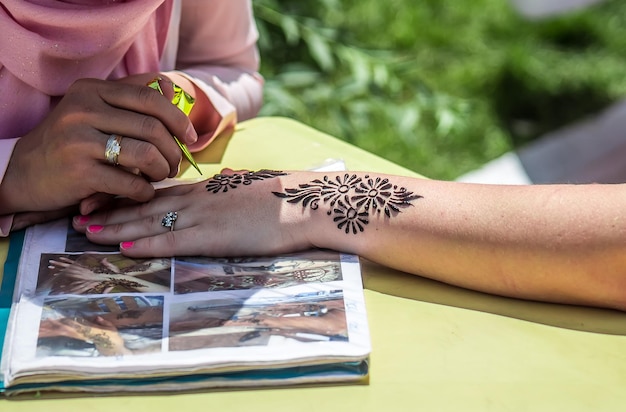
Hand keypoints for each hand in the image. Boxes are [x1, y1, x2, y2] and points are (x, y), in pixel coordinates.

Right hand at [0, 76, 197, 216]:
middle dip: (174, 151)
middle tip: (175, 164)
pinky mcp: (79, 173)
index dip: (178, 118)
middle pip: (153, 128)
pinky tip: (143, 193)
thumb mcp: (94, 111)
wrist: (24, 172)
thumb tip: (170, 86)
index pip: (149, 97)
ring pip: (146, 154)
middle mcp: (84, 111)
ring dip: (163, 170)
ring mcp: (79, 141)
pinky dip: (145, 191)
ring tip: (161, 177)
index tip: (190, 137)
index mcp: (92, 91)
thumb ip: (130, 98)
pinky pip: (130, 183)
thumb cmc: (70, 142)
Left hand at [73, 170, 313, 257]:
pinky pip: (170, 241)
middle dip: (110, 209)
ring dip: (115, 227)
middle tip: (78, 213)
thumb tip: (227, 177)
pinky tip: (122, 247)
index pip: (159, 191)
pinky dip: (143, 244)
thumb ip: (234, 183)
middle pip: (144, 204)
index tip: (104, 198)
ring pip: (148, 221)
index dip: (128, 195)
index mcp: (208, 187)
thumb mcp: (253, 184)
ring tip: (85, 230)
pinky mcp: (212, 236)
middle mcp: (198, 198)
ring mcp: (203, 216)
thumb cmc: (284, 195)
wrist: (304, 203)